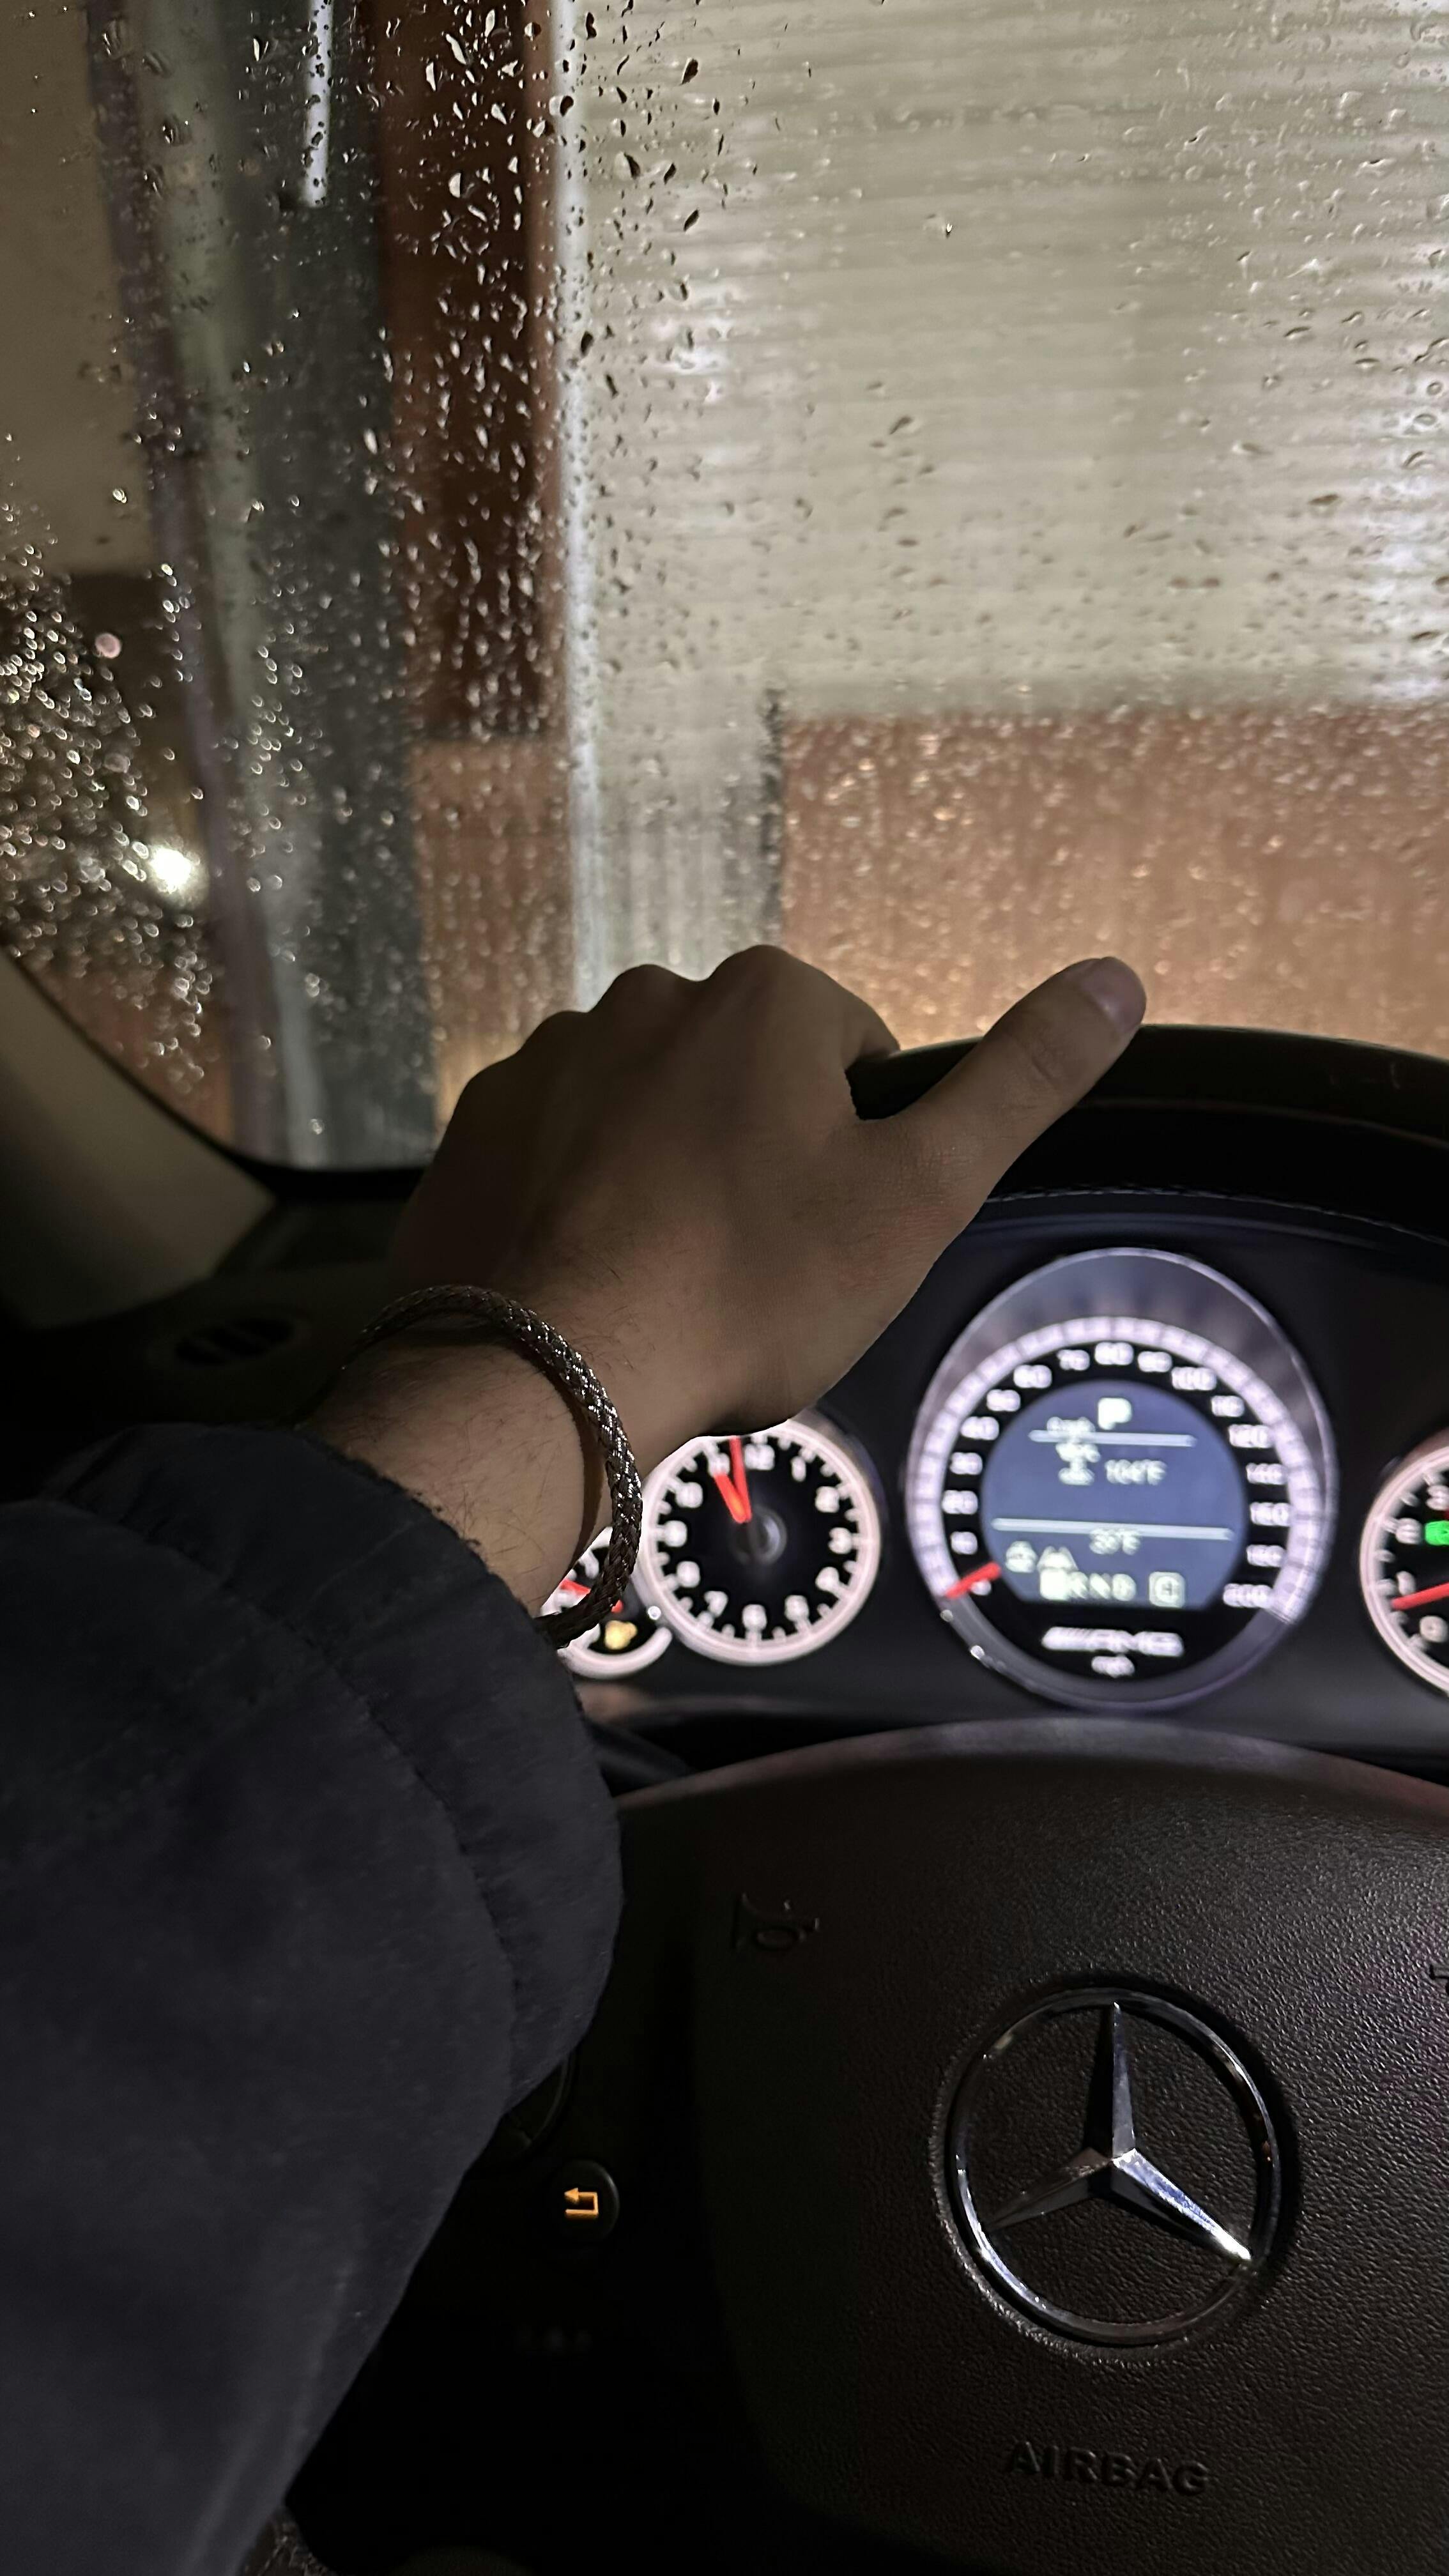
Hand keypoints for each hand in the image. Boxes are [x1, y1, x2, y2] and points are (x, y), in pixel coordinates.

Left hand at [399, 944, 1138, 1443]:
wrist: (547, 1376)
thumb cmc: (753, 1289)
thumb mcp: (918, 1196)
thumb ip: (1020, 1083)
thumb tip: (1119, 977)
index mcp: (765, 997)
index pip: (852, 1058)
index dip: (856, 1156)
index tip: (825, 1238)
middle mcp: (648, 995)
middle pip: (743, 1083)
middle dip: (756, 1160)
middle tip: (752, 1273)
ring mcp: (546, 1057)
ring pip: (647, 1117)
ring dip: (665, 1180)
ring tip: (665, 1285)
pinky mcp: (471, 1128)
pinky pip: (555, 1155)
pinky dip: (578, 1205)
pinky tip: (589, 1280)